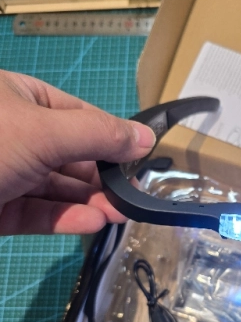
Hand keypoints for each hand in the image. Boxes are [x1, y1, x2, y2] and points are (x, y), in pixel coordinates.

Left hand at [0, 70, 155, 234]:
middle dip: (102, 175)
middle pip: (70, 154)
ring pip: (55, 187)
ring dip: (89, 200)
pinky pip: (36, 212)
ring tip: (122, 214)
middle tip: (134, 196)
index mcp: (17, 98)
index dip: (111, 135)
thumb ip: (97, 135)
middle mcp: (12, 134)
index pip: (78, 114)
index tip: (141, 158)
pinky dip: (64, 219)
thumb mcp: (43, 131)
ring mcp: (2, 174)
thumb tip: (145, 138)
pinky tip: (92, 223)